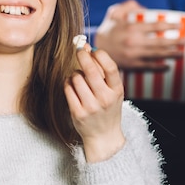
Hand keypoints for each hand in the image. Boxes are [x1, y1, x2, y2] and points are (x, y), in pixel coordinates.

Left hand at [64, 43, 125, 162]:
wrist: (104, 136)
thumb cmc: (108, 108)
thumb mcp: (113, 91)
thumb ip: (104, 72)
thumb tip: (88, 48)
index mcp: (117, 91)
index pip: (110, 67)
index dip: (99, 54)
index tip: (92, 48)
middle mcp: (105, 99)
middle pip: (90, 70)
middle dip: (82, 55)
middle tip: (78, 49)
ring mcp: (91, 107)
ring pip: (76, 77)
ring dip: (75, 73)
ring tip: (79, 78)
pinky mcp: (77, 112)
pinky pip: (68, 88)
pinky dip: (68, 82)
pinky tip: (72, 85)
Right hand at [94, 0, 184, 70]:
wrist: (93, 49)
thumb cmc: (107, 30)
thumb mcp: (114, 13)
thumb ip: (128, 6)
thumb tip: (142, 7)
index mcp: (131, 27)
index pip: (155, 26)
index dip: (169, 25)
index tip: (179, 25)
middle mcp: (134, 41)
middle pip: (160, 41)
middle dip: (175, 42)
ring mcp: (133, 54)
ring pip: (157, 54)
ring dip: (171, 54)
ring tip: (181, 54)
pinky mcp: (131, 64)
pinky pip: (148, 66)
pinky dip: (159, 67)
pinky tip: (168, 66)